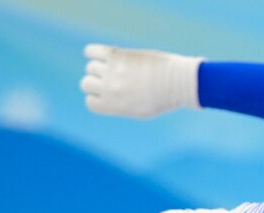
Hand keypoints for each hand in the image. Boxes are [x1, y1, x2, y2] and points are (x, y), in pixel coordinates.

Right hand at [81, 44, 201, 117]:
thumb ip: (119, 104)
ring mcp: (112, 72)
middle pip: (86, 83)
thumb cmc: (163, 97)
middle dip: (97, 81)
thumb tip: (105, 95)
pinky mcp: (117, 55)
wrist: (177, 82)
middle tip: (114, 79)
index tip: (110, 93)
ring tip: (118, 67)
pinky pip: (91, 51)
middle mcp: (110, 89)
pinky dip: (92, 52)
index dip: (98, 97)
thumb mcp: (140, 110)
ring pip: (91, 67)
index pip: (90, 102)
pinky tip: (106, 55)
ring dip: (101, 66)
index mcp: (114, 106)